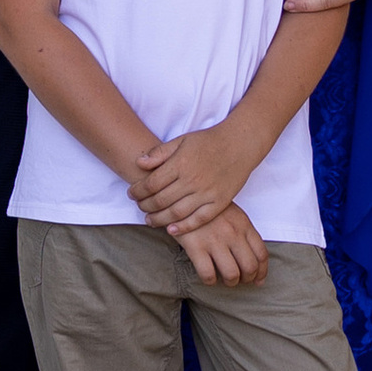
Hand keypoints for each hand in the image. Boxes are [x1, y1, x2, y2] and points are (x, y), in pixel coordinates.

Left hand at [135, 120, 253, 235]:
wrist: (240, 144)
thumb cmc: (208, 141)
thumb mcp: (182, 140)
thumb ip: (160, 153)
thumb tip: (139, 162)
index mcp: (180, 163)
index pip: (151, 183)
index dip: (138, 190)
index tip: (131, 193)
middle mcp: (192, 180)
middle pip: (161, 200)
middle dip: (145, 206)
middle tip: (139, 207)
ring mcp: (206, 193)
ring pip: (177, 213)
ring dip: (159, 219)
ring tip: (149, 220)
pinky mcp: (219, 202)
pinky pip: (199, 219)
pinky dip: (184, 227)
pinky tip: (172, 230)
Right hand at [178, 202, 268, 287]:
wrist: (180, 193)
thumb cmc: (206, 205)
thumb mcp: (231, 212)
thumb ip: (243, 231)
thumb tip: (251, 255)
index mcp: (243, 224)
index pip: (261, 254)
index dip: (261, 272)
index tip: (257, 280)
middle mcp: (232, 233)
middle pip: (250, 267)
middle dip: (247, 279)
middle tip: (239, 280)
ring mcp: (214, 240)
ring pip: (232, 274)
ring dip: (230, 282)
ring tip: (223, 279)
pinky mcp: (196, 246)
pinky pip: (208, 274)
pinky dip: (210, 281)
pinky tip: (207, 276)